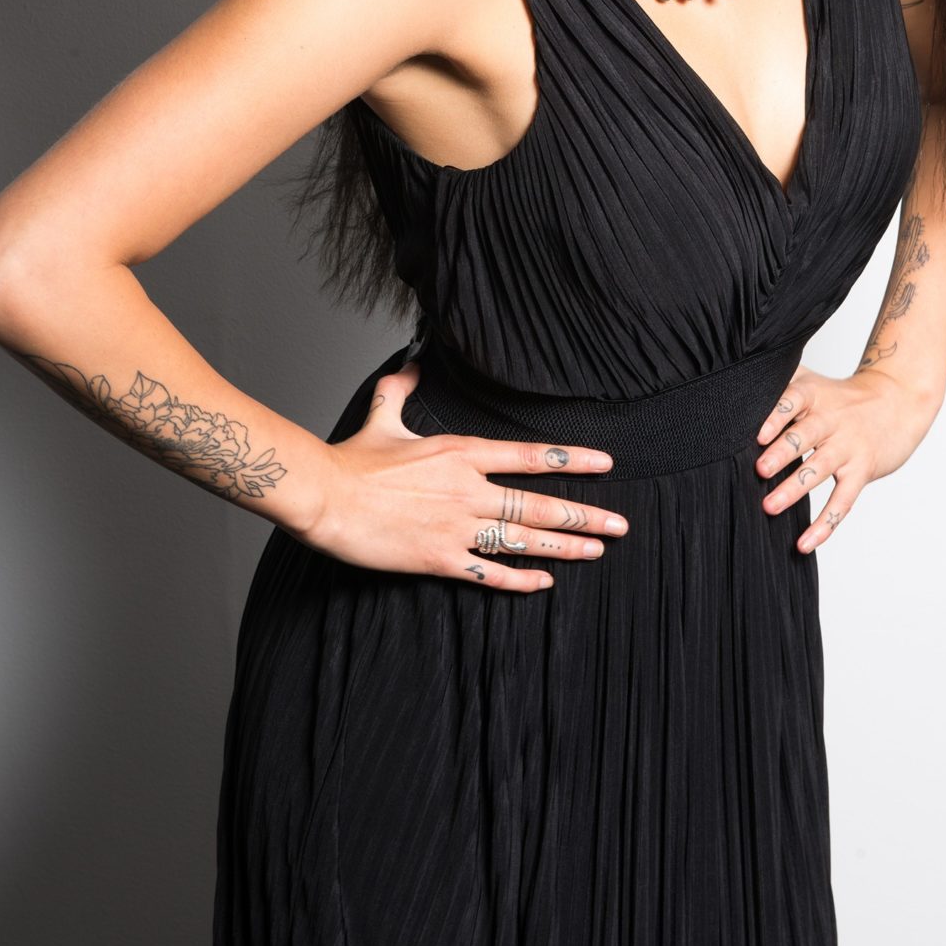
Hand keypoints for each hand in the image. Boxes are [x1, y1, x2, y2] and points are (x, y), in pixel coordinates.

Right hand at [303, 359, 629, 590]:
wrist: (326, 496)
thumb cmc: (352, 459)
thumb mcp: (383, 416)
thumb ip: (401, 389)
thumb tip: (410, 362)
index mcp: (460, 454)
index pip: (528, 455)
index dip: (571, 460)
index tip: (606, 464)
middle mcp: (468, 491)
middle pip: (537, 506)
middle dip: (583, 516)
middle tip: (620, 524)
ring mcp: (456, 527)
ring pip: (522, 541)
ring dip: (563, 548)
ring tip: (596, 551)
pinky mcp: (439, 559)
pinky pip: (489, 573)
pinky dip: (519, 580)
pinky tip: (543, 583)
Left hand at [754, 363, 938, 552]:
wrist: (898, 400)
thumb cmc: (843, 396)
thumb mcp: (812, 380)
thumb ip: (778, 380)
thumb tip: (732, 383)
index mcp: (814, 395)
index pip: (793, 402)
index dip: (776, 417)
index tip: (758, 434)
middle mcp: (831, 420)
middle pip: (805, 436)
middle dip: (782, 453)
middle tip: (760, 470)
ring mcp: (848, 447)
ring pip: (820, 469)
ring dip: (794, 489)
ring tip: (769, 506)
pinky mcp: (862, 471)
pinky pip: (843, 501)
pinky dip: (825, 524)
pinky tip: (805, 543)